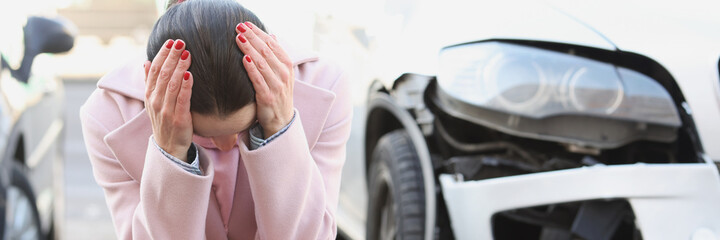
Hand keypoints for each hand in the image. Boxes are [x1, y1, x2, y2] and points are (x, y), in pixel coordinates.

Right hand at [143, 39, 193, 161]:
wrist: (169, 149)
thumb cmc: (165, 122)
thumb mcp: (154, 102)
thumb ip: (150, 82)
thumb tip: (146, 62)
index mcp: (149, 96)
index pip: (154, 70)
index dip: (162, 55)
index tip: (171, 42)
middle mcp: (155, 102)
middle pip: (163, 74)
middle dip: (172, 57)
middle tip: (181, 42)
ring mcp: (166, 111)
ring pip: (171, 85)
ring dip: (179, 67)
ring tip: (187, 54)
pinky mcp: (178, 119)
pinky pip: (182, 100)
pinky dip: (185, 87)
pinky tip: (190, 75)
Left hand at [235, 22, 293, 136]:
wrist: (281, 121)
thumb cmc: (278, 94)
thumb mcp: (281, 73)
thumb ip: (276, 54)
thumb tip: (271, 35)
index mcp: (287, 65)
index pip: (272, 44)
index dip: (258, 33)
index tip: (246, 24)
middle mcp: (284, 74)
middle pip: (266, 50)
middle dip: (252, 37)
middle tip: (238, 27)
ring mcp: (277, 86)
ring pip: (262, 62)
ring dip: (249, 49)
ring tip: (238, 38)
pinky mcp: (267, 97)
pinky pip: (258, 80)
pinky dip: (251, 68)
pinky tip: (243, 59)